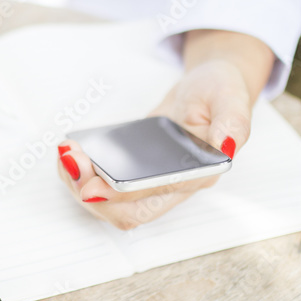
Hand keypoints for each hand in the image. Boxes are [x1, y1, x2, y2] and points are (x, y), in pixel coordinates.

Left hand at [57, 30, 273, 229]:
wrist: (209, 88)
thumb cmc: (220, 92)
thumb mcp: (231, 95)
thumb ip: (233, 120)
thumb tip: (227, 145)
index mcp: (198, 175)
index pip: (153, 199)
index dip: (119, 197)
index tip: (90, 185)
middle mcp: (173, 187)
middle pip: (124, 212)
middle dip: (89, 191)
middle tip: (71, 158)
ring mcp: (151, 184)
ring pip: (108, 205)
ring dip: (79, 185)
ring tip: (67, 153)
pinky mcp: (133, 174)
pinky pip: (102, 188)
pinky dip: (79, 175)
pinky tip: (70, 151)